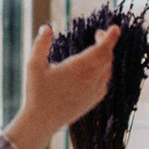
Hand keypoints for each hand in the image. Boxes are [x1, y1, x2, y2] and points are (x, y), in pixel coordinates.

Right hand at [4, 24, 119, 148]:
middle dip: (105, 43)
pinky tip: (94, 69)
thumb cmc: (36, 93)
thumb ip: (41, 45)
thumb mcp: (33, 66)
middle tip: (97, 34)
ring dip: (105, 57)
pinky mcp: (94, 100)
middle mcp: (90, 79)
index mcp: (77, 68)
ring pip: (108, 69)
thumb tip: (46, 27)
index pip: (102, 49)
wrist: (42, 121)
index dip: (111, 37)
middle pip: (107, 57)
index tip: (115, 28)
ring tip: (95, 50)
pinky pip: (105, 81)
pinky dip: (104, 71)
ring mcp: (94, 91)